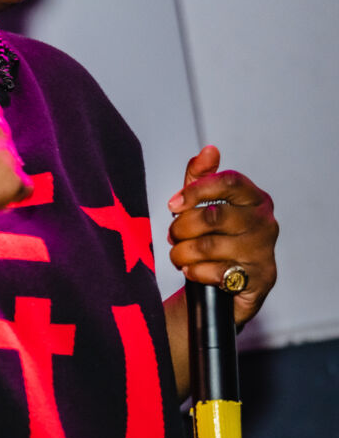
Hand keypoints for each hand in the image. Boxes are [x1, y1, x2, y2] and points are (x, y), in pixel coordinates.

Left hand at [167, 145, 277, 325]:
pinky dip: (195, 272)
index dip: (196, 190)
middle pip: (213, 216)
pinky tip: (192, 271)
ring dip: (183, 253)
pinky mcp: (259, 279)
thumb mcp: (205, 204)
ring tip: (178, 256)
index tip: (173, 204)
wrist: (229, 287)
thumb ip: (202, 176)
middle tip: (173, 236)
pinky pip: (216, 272)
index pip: (228, 181)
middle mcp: (265, 222)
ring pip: (209, 246)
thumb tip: (209, 149)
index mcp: (254, 198)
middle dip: (182, 228)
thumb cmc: (217, 238)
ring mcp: (264, 251)